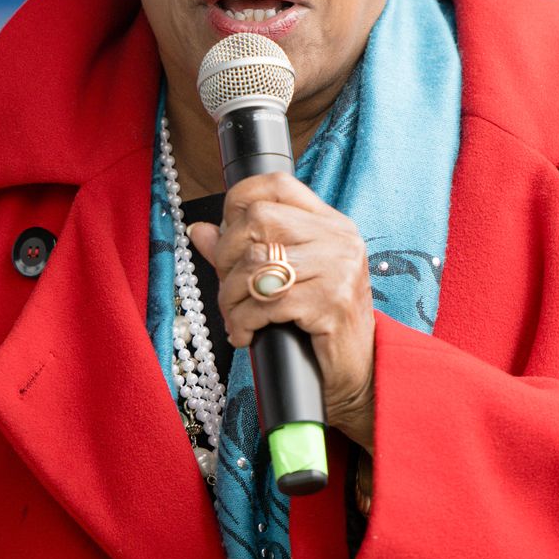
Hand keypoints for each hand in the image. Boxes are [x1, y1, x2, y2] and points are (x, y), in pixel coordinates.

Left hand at [188, 171, 377, 453]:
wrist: (359, 373)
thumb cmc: (319, 325)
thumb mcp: (286, 280)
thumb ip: (244, 252)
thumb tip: (199, 230)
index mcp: (332, 225)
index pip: (279, 185)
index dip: (239, 199)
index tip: (224, 230)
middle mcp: (339, 240)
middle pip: (259, 219)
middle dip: (227, 254)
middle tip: (227, 286)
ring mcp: (338, 270)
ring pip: (257, 264)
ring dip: (230, 296)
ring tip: (235, 317)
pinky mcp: (331, 304)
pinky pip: (267, 304)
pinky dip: (243, 321)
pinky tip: (245, 335)